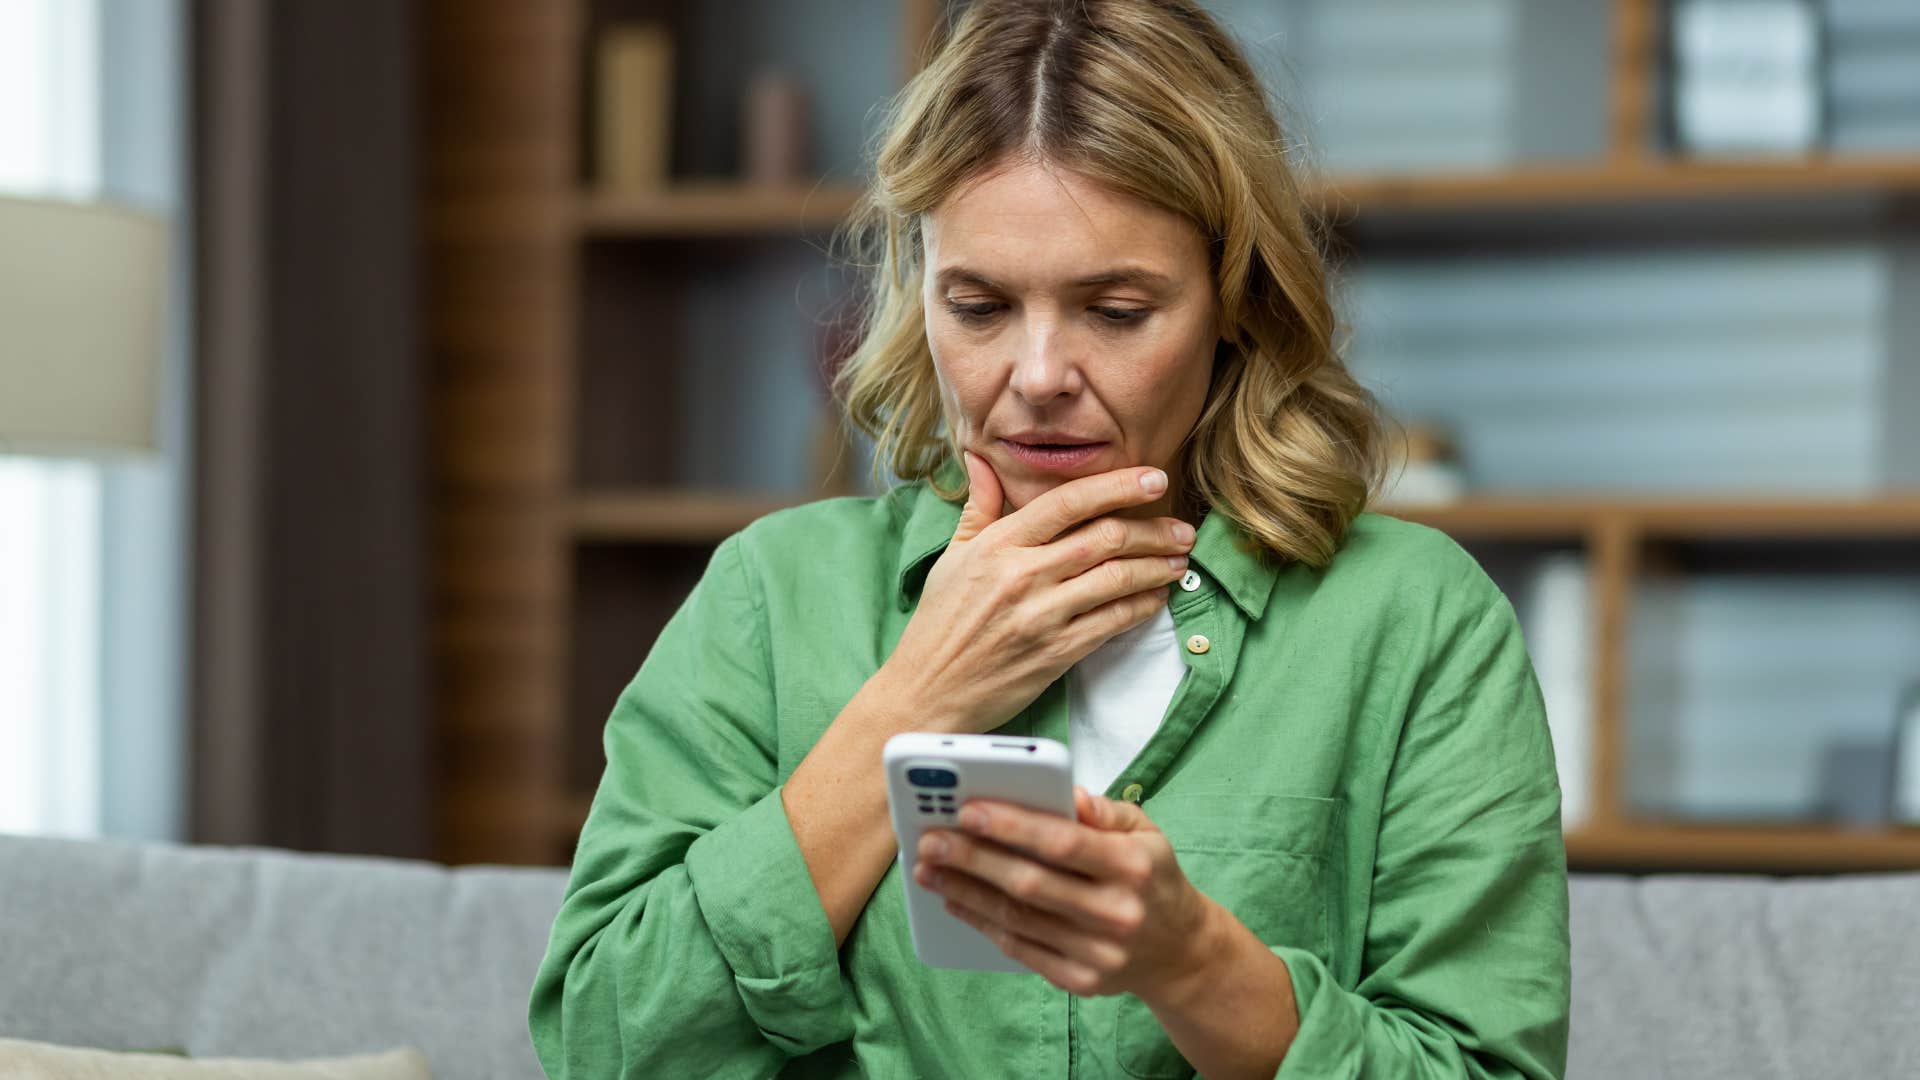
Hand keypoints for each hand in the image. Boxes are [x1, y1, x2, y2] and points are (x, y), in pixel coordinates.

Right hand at [880, 451, 1195, 733]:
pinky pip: (1113, 621)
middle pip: (1105, 537)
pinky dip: (1143, 606)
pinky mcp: (1057, 653)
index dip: (1117, 485)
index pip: (1068, 502)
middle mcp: (1023, 575)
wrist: (929, 690)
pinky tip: (1156, 596)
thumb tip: (983, 460)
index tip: (1153, 479)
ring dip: (1157, 566)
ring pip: (1117, 578)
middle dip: (1153, 529)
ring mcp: (1042, 615)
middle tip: (1182, 527)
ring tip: (1179, 559)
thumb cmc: (940, 623)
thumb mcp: (953, 557)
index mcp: (999, 545)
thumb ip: (979, 507)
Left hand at [912, 784, 1222, 999]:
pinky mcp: (1081, 981)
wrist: (1181, 950)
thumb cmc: (1151, 876)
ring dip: (966, 892)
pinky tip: (956, 901)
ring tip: (930, 869)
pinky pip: (1021, 950)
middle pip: (1031, 884)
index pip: (1064, 843)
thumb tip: (1064, 792)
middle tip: (930, 840)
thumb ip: (1103, 810)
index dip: (1012, 826)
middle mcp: (1117, 912)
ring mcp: (1099, 952)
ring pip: (1018, 919)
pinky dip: (983, 924)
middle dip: (972, 859)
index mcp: (1133, 865)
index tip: (967, 810)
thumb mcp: (1144, 831)